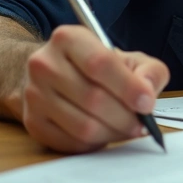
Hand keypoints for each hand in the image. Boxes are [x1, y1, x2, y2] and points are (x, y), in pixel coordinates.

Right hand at [20, 25, 168, 152]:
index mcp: (68, 39)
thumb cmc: (99, 68)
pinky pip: (72, 143)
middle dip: (125, 117)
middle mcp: (44, 64)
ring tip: (127, 128)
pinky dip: (96, 143)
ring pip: (83, 127)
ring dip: (113, 133)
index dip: (128, 87)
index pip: (99, 63)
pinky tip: (105, 132)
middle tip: (142, 124)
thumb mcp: (129, 59)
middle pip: (93, 98)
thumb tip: (148, 91)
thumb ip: (149, 71)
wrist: (55, 76)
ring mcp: (34, 95)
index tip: (147, 103)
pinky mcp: (33, 123)